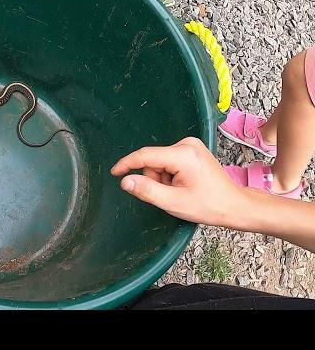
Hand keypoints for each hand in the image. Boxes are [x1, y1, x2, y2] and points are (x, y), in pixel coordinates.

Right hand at [110, 137, 245, 226]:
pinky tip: (184, 185)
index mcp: (182, 154)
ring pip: (159, 162)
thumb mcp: (174, 202)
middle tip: (171, 195)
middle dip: (155, 179)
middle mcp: (186, 144)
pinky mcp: (192, 150)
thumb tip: (125, 181)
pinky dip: (170, 175)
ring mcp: (190, 146)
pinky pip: (168, 161)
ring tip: (180, 191)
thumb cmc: (208, 206)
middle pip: (153, 160)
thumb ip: (147, 190)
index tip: (113, 172)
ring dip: (163, 179)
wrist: (236, 206)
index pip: (145, 156)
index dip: (127, 164)